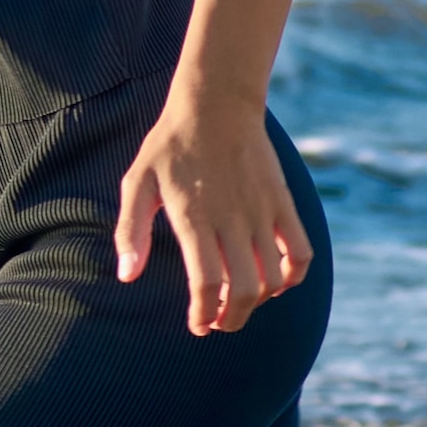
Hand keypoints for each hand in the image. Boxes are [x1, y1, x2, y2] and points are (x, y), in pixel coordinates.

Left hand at [114, 93, 307, 336]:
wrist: (216, 101)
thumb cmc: (170, 144)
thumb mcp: (137, 182)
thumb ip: (130, 230)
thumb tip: (126, 276)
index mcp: (194, 218)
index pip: (206, 285)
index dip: (203, 315)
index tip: (197, 325)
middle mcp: (231, 220)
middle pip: (243, 291)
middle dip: (231, 319)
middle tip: (218, 321)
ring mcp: (261, 211)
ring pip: (272, 278)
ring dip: (259, 301)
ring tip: (240, 300)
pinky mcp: (282, 202)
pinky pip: (300, 251)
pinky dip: (293, 275)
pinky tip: (276, 279)